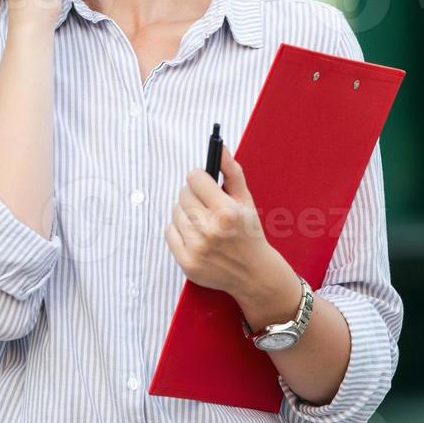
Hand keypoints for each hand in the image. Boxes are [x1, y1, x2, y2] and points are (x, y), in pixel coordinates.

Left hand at [163, 143, 273, 297]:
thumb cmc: (249, 232)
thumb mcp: (245, 201)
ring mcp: (197, 248)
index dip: (199, 177)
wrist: (254, 274)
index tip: (203, 181)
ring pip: (175, 212)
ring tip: (202, 219)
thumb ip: (232, 172)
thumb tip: (220, 148)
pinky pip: (169, 231)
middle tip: (205, 202)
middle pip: (183, 194)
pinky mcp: (187, 263)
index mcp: (226, 211)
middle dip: (193, 194)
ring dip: (186, 212)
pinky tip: (195, 234)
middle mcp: (210, 230)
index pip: (194, 178)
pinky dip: (179, 229)